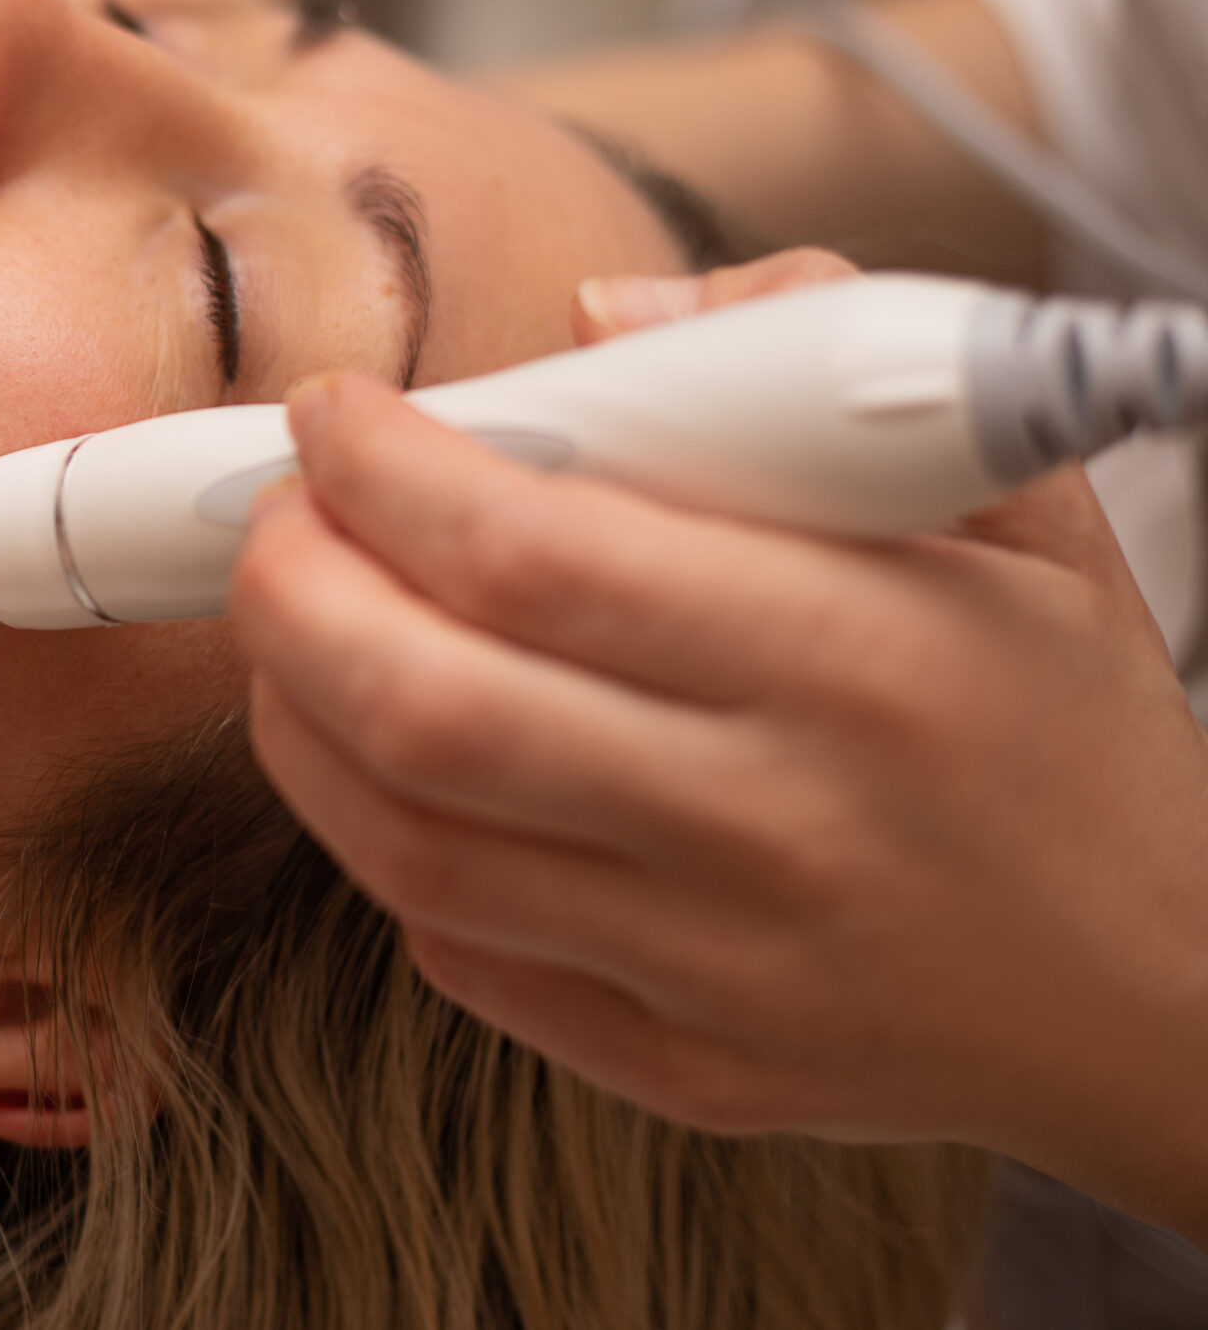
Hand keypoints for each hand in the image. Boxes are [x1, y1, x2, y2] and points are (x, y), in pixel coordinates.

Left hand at [232, 248, 1207, 1245]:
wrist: (1166, 989)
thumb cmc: (1058, 715)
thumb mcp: (1007, 498)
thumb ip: (810, 357)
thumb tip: (597, 324)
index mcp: (867, 653)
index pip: (534, 551)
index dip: (381, 471)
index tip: (332, 418)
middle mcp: (783, 826)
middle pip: (427, 703)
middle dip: (288, 591)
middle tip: (274, 522)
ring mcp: (722, 970)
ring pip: (406, 843)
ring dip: (299, 717)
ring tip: (300, 629)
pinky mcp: (684, 1069)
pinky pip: (458, 951)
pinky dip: (382, 843)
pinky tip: (394, 765)